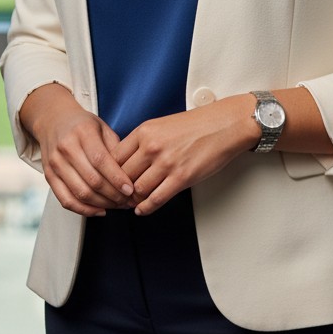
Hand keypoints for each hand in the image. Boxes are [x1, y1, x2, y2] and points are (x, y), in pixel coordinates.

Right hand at [20, 83, 134, 216]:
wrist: (53, 121)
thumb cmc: (83, 125)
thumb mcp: (102, 127)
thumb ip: (116, 148)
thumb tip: (130, 174)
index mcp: (83, 132)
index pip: (100, 160)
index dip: (116, 178)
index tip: (130, 189)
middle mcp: (66, 148)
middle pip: (91, 180)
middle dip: (113, 195)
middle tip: (128, 201)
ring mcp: (55, 163)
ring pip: (80, 193)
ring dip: (102, 204)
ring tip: (118, 206)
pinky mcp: (49, 176)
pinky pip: (66, 200)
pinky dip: (84, 210)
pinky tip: (100, 210)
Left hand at [113, 94, 258, 214]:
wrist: (223, 125)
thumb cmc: (196, 125)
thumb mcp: (161, 125)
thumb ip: (143, 141)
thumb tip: (127, 162)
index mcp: (144, 131)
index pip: (114, 158)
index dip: (109, 174)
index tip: (110, 182)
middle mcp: (152, 146)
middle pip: (122, 176)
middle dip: (118, 190)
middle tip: (118, 197)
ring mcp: (166, 162)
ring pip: (137, 190)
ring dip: (132, 200)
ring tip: (131, 203)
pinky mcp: (181, 177)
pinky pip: (156, 199)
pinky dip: (146, 208)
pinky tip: (143, 209)